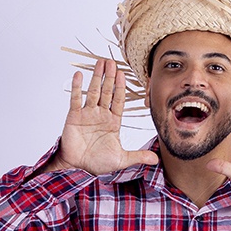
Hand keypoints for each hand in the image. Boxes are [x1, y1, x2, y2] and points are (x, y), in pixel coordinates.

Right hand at [48, 59, 158, 175]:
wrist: (78, 168)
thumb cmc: (97, 163)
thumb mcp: (121, 159)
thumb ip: (137, 156)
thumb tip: (156, 159)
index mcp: (113, 122)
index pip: (118, 100)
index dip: (120, 87)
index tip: (123, 73)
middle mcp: (100, 115)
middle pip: (106, 92)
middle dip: (109, 77)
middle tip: (111, 61)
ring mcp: (87, 114)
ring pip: (93, 92)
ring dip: (96, 77)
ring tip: (100, 63)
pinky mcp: (74, 117)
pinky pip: (76, 99)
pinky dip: (77, 87)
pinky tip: (80, 75)